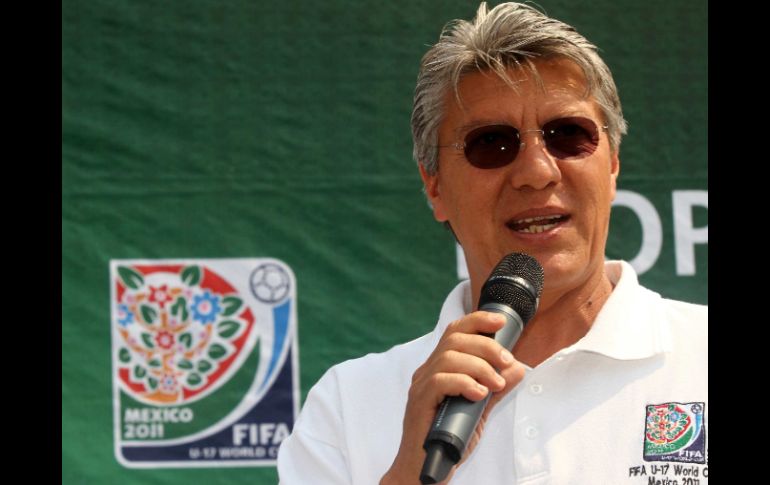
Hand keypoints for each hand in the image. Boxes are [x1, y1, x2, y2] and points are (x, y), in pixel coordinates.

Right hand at [380, 311, 525, 483]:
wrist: (427, 469)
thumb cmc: (449, 439)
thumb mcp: (479, 409)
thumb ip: (496, 388)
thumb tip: (518, 368)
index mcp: (439, 368)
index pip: (455, 332)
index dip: (477, 321)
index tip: (500, 322)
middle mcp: (427, 371)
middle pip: (454, 339)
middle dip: (486, 346)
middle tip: (507, 362)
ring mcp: (420, 386)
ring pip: (448, 357)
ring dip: (479, 366)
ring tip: (496, 384)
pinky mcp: (419, 402)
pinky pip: (440, 380)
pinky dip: (464, 383)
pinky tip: (479, 394)